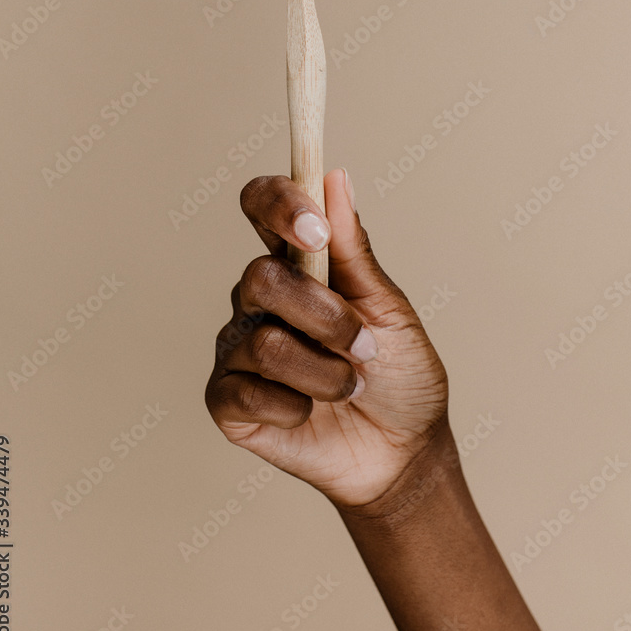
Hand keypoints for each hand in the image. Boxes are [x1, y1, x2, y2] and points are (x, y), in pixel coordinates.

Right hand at [205, 169, 448, 509]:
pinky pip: (246, 391)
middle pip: (262, 277)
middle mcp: (260, 298)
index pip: (262, 205)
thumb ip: (355, 249)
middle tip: (365, 348)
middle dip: (325, 317)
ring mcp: (239, 347)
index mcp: (298, 263)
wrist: (403, 452)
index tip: (315, 230)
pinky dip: (295, 407)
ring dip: (325, 373)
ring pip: (265, 342)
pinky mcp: (226, 399)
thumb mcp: (389, 308)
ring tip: (350, 388)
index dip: (278, 204)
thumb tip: (335, 179)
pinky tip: (310, 414)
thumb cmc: (399, 374)